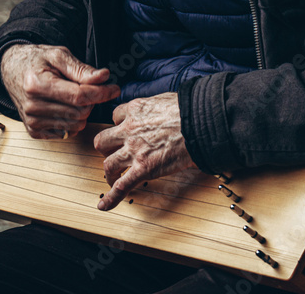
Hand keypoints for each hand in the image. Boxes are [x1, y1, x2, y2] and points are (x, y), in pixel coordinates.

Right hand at [1, 44, 119, 138]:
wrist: (11, 71)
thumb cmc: (36, 61)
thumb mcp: (58, 55)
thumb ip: (81, 68)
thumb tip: (103, 77)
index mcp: (37, 85)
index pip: (80, 96)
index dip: (102, 93)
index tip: (114, 88)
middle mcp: (33, 107)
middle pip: (80, 112)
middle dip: (91, 100)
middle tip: (87, 88)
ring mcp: (32, 122)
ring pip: (77, 124)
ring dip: (82, 111)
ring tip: (73, 96)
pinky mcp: (35, 132)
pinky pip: (68, 132)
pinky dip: (72, 120)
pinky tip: (64, 107)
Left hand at [94, 92, 196, 210]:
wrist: (201, 122)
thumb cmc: (190, 110)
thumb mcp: (167, 99)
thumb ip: (159, 105)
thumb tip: (167, 108)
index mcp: (136, 110)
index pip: (116, 116)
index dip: (119, 125)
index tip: (124, 130)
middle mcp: (130, 130)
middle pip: (103, 141)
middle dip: (107, 149)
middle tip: (114, 153)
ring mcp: (134, 151)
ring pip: (108, 164)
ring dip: (109, 173)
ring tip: (112, 178)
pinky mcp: (144, 168)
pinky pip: (121, 186)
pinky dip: (112, 197)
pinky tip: (105, 205)